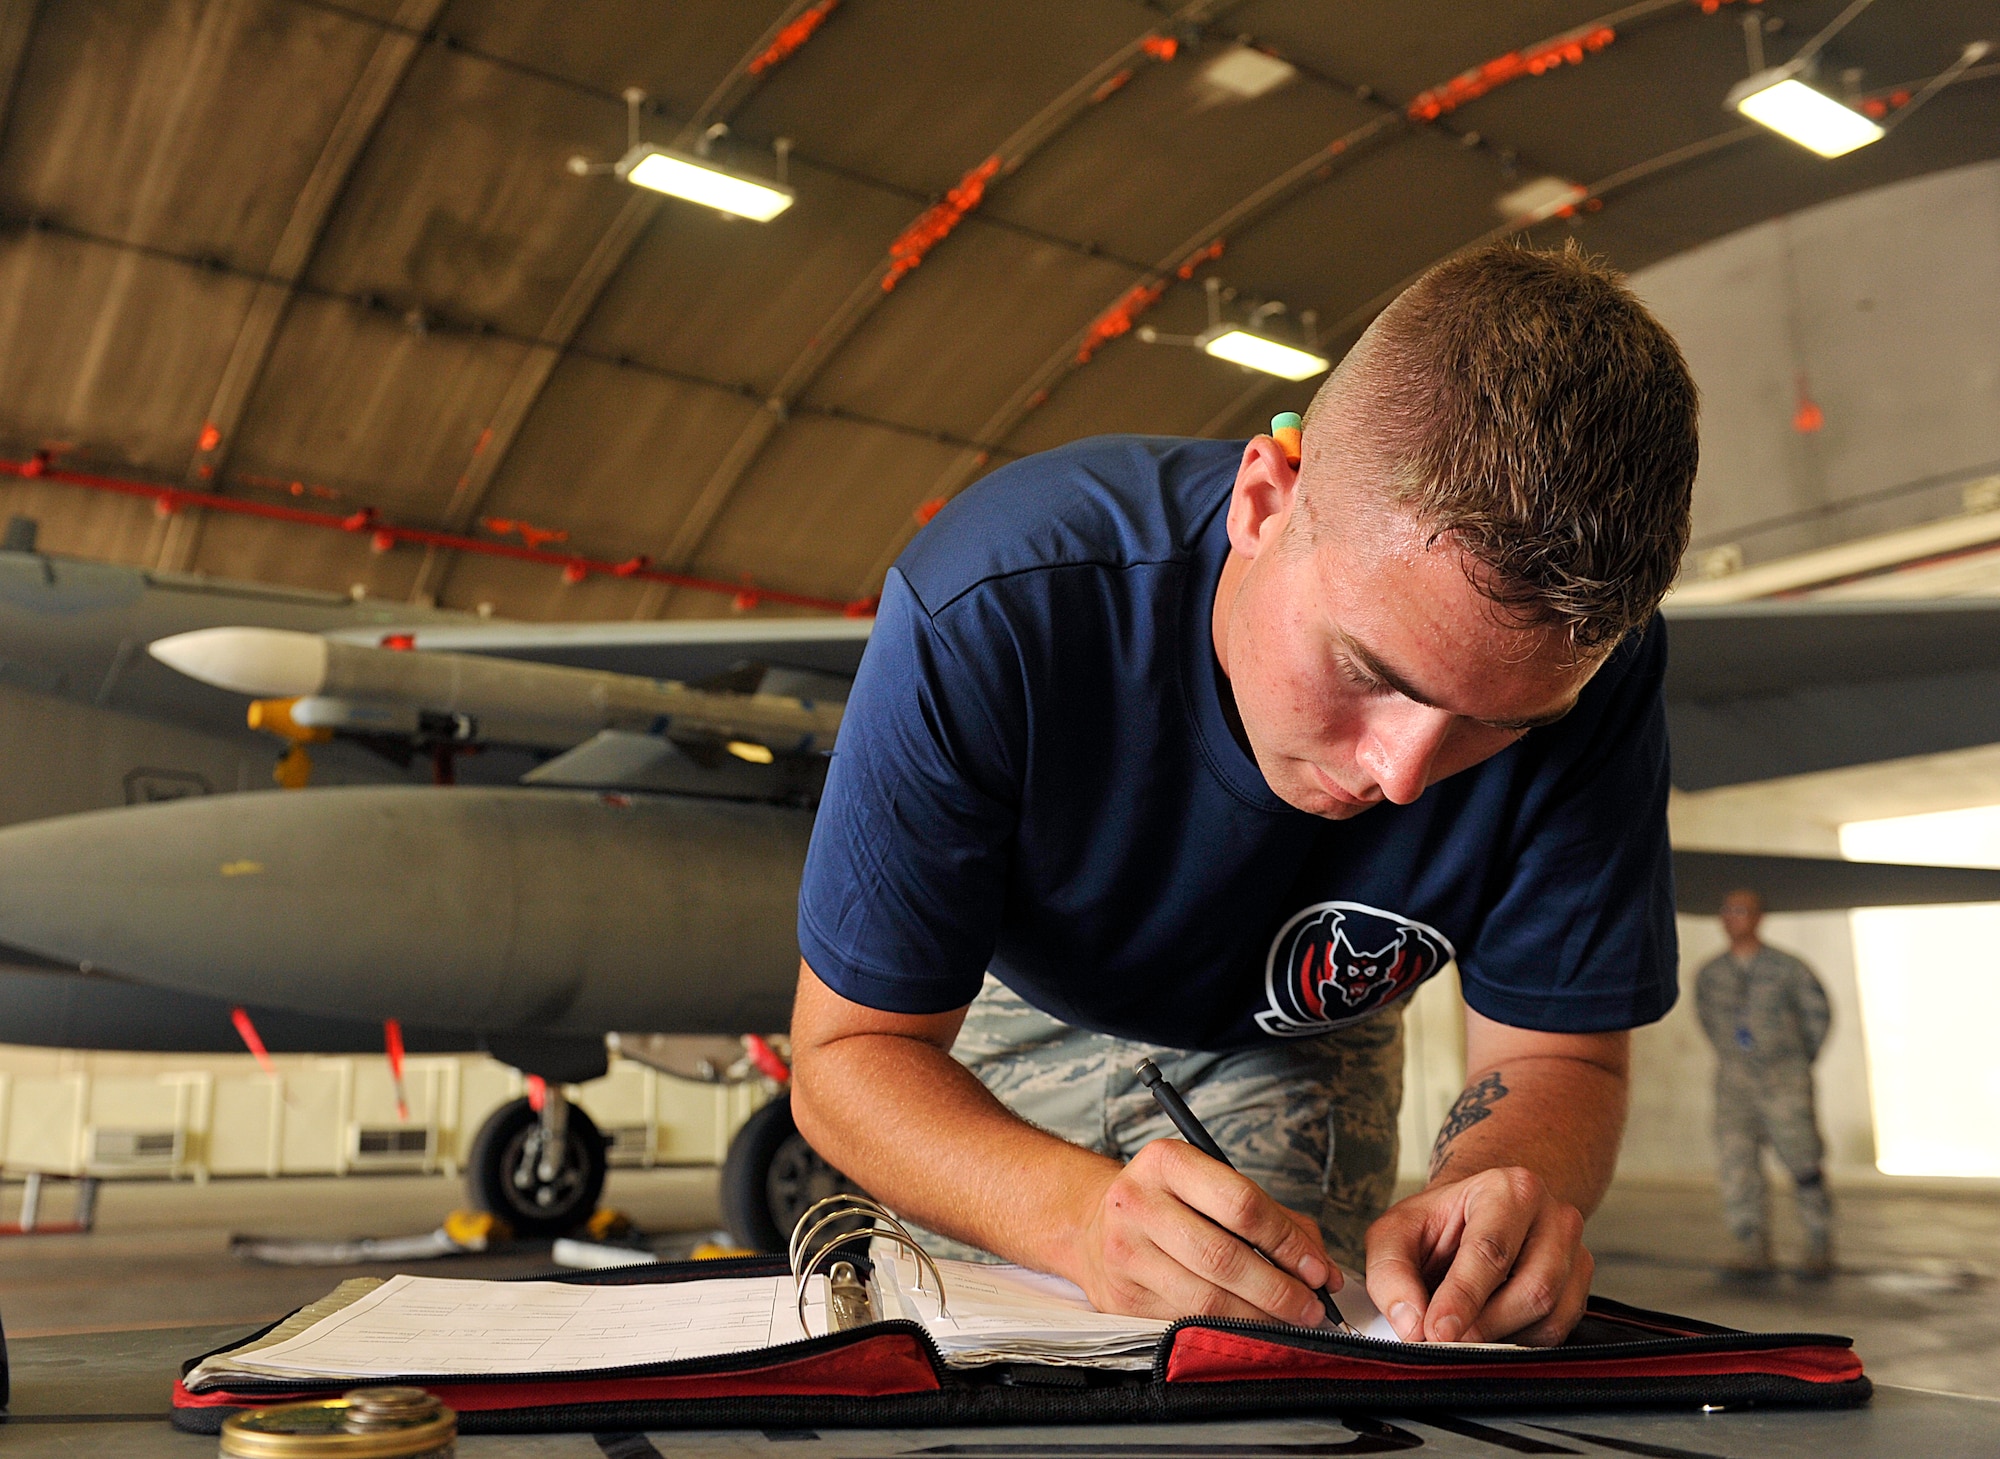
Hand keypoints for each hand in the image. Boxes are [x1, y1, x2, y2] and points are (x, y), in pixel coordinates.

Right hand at [1062, 1139, 1338, 1326]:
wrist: (1094, 1222)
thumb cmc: (1171, 1203)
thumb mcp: (1213, 1186)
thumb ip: (1274, 1219)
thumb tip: (1322, 1270)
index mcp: (1166, 1162)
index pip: (1241, 1204)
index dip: (1287, 1242)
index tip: (1316, 1269)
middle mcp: (1138, 1202)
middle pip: (1223, 1256)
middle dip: (1278, 1290)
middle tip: (1310, 1307)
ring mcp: (1125, 1253)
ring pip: (1205, 1300)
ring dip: (1258, 1318)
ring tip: (1288, 1322)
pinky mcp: (1121, 1298)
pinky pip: (1185, 1322)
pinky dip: (1225, 1332)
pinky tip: (1248, 1329)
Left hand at [1363, 1166, 1590, 1345]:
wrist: (1478, 1214)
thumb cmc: (1440, 1223)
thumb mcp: (1396, 1232)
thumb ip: (1391, 1271)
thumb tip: (1411, 1323)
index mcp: (1509, 1189)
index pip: (1490, 1251)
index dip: (1462, 1298)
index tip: (1437, 1332)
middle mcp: (1553, 1216)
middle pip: (1532, 1288)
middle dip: (1483, 1325)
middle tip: (1445, 1339)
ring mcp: (1575, 1252)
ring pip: (1550, 1315)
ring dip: (1501, 1337)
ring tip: (1464, 1329)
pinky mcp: (1580, 1285)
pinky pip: (1558, 1330)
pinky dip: (1520, 1341)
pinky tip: (1492, 1328)